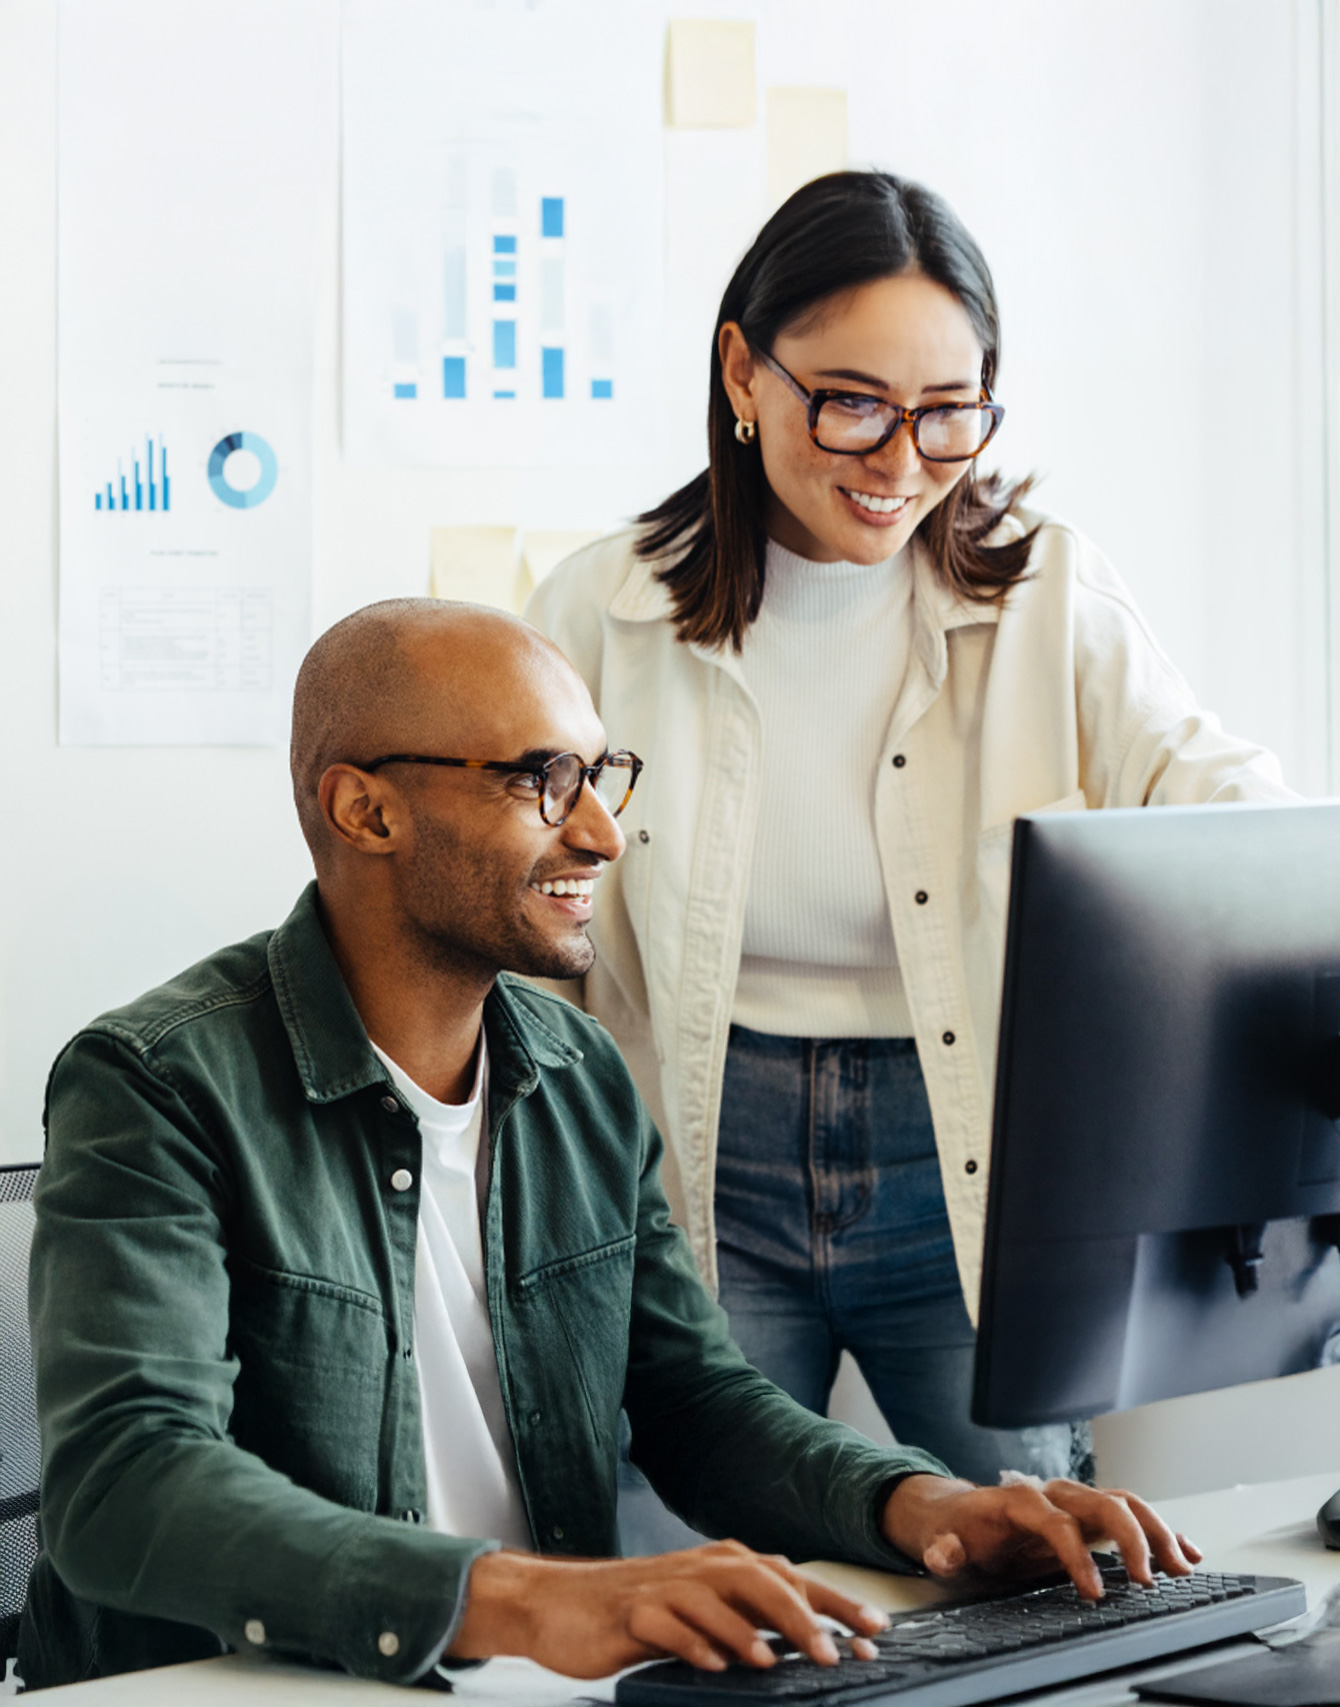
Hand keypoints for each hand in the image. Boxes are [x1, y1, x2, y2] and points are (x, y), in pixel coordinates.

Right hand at [449, 1541, 890, 1678]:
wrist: (559, 1603)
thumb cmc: (634, 1612)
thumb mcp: (696, 1614)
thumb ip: (743, 1622)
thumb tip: (801, 1647)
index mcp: (721, 1567)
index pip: (789, 1579)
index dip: (834, 1603)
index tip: (874, 1631)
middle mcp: (701, 1568)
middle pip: (763, 1579)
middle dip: (806, 1615)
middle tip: (839, 1651)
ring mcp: (665, 1586)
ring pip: (721, 1596)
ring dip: (754, 1629)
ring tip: (781, 1661)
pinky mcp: (632, 1611)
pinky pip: (669, 1624)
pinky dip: (696, 1642)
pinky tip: (716, 1663)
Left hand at [881, 1475, 1202, 1600]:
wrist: (963, 1514)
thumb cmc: (961, 1530)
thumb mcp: (945, 1543)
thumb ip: (945, 1550)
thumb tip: (944, 1555)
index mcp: (1021, 1501)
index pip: (1058, 1521)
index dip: (1076, 1556)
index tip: (1093, 1594)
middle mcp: (1055, 1494)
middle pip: (1104, 1502)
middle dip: (1132, 1538)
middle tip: (1149, 1580)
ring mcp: (1076, 1502)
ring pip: (1126, 1503)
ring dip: (1158, 1532)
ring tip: (1181, 1568)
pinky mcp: (1091, 1517)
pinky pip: (1133, 1515)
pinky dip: (1162, 1531)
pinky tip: (1188, 1553)